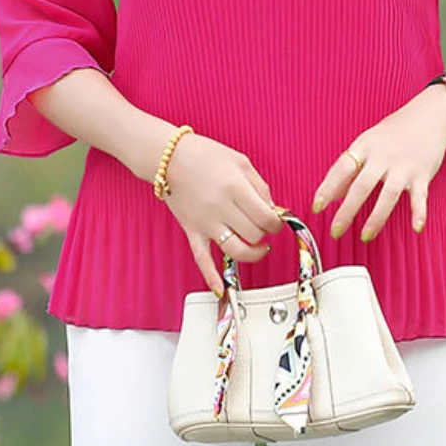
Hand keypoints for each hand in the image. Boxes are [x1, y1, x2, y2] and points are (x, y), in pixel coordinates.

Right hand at [162, 132, 283, 296]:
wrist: (168, 157)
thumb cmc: (204, 155)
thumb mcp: (241, 161)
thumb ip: (260, 186)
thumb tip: (272, 209)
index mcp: (235, 187)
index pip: (267, 217)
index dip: (277, 222)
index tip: (276, 219)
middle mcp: (221, 207)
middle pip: (254, 235)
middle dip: (265, 233)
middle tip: (264, 225)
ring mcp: (205, 222)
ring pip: (236, 250)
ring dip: (253, 253)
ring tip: (258, 247)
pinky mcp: (192, 231)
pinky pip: (202, 260)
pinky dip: (212, 278)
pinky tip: (220, 291)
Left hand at [311, 86, 445, 239]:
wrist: (429, 115)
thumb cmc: (394, 132)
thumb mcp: (368, 143)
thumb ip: (352, 168)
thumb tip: (333, 194)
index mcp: (365, 146)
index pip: (341, 168)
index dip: (327, 188)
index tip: (317, 206)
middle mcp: (383, 157)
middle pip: (362, 186)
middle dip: (347, 211)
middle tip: (336, 230)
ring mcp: (403, 166)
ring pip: (388, 195)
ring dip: (376, 218)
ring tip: (365, 236)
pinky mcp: (422, 174)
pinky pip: (420, 197)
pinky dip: (419, 213)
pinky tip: (416, 228)